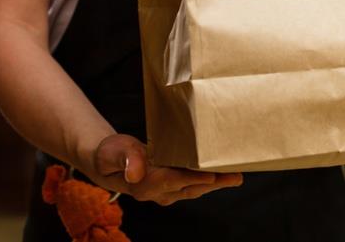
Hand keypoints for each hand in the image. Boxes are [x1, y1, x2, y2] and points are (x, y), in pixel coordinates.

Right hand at [83, 134, 242, 205]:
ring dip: (217, 183)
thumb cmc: (111, 154)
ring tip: (236, 175)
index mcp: (144, 185)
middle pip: (190, 187)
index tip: (212, 175)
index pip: (172, 181)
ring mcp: (167, 191)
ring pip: (195, 187)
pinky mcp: (173, 185)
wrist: (108, 162)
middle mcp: (158, 192)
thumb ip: (126, 159)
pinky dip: (209, 178)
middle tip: (236, 176)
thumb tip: (136, 174)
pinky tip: (222, 171)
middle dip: (214, 183)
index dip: (192, 178)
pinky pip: (194, 183)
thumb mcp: (113, 151)